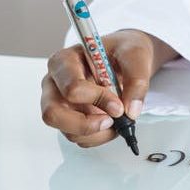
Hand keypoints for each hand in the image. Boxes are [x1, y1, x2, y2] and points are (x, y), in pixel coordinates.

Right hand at [40, 29, 177, 147]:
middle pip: (53, 114)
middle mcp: (55, 83)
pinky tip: (111, 123)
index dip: (97, 100)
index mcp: (64, 61)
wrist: (124, 59)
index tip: (118, 105)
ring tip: (117, 121)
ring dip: (97, 133)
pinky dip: (99, 137)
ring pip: (67, 131)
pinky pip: (80, 138)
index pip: (72, 88)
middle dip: (85, 125)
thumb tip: (131, 110)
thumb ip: (136, 79)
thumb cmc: (122, 52)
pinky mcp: (69, 118)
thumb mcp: (135, 55)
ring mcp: (59, 103)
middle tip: (110, 122)